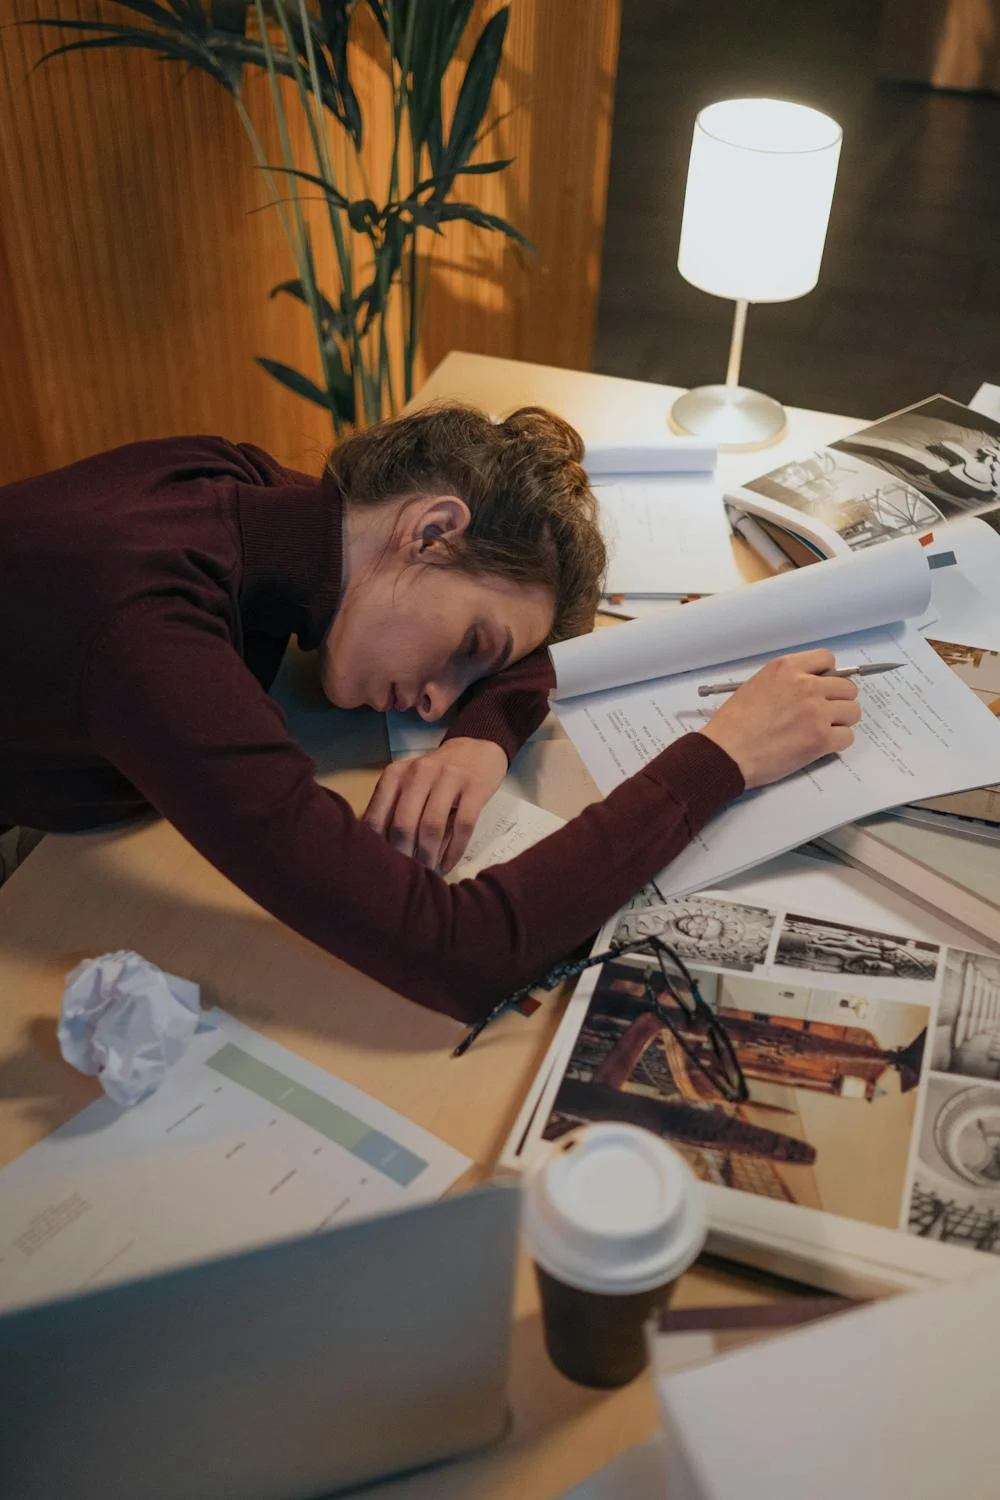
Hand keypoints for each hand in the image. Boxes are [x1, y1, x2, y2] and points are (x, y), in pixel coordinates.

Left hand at [363, 737, 507, 872]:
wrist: (476, 750)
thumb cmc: (436, 774)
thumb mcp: (408, 783)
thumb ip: (392, 808)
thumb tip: (380, 852)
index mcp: (396, 774)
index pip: (377, 815)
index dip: (378, 846)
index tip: (384, 864)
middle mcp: (419, 772)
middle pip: (404, 823)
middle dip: (404, 855)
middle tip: (407, 873)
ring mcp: (448, 778)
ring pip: (432, 825)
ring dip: (429, 855)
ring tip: (429, 872)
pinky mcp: (474, 788)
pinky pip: (463, 825)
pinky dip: (455, 850)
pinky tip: (449, 863)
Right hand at [699, 649, 861, 788]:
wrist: (727, 752)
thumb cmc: (734, 723)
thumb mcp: (757, 684)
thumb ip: (786, 681)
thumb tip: (810, 687)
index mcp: (787, 668)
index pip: (827, 659)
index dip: (828, 675)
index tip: (821, 687)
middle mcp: (806, 685)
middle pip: (847, 687)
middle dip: (838, 700)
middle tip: (822, 714)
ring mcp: (817, 712)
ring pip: (853, 712)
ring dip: (841, 721)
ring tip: (821, 730)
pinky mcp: (821, 738)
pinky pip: (847, 737)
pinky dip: (837, 742)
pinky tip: (819, 746)